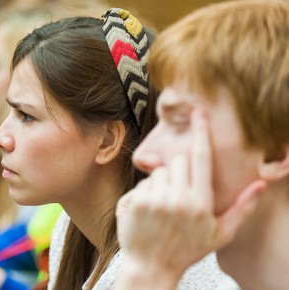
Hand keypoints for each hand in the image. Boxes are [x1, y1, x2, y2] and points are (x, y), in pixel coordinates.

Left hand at [115, 109, 265, 287]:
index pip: (202, 158)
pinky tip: (149, 212)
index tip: (198, 112)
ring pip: (160, 172)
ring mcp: (155, 200)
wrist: (151, 267)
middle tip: (178, 196)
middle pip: (179, 162)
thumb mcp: (220, 234)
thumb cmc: (187, 251)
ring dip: (162, 184)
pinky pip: (143, 183)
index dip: (201, 132)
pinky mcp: (135, 202)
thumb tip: (260, 183)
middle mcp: (178, 198)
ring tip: (163, 207)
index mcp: (201, 202)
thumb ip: (242, 208)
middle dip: (180, 173)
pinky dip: (146, 193)